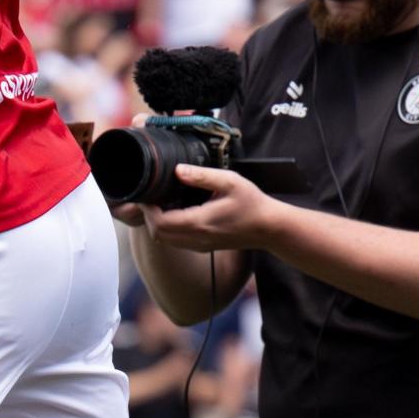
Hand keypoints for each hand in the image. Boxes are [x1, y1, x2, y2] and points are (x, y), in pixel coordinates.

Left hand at [138, 162, 282, 250]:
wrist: (269, 228)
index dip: (149, 210)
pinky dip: (168, 230)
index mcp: (200, 223)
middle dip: (149, 217)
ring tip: (161, 205)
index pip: (160, 223)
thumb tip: (178, 170)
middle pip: (157, 234)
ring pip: (164, 240)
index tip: (149, 195)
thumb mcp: (230, 182)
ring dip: (157, 224)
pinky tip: (175, 214)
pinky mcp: (202, 247)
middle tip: (152, 199)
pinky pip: (176, 242)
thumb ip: (202, 176)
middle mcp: (196, 238)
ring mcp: (199, 246)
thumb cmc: (252, 204)